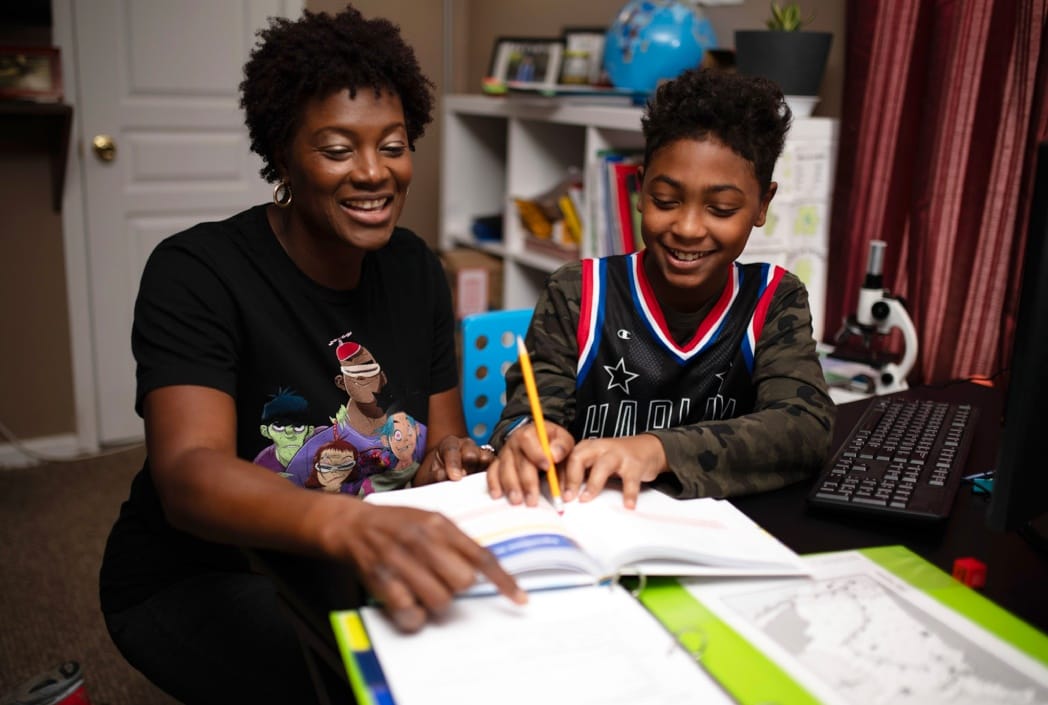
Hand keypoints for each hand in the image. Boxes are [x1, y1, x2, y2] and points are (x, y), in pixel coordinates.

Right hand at [343, 503, 526, 631]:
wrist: (352, 524)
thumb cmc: (396, 524)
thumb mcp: (429, 520)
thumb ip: (455, 541)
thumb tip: (484, 567)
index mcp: (439, 524)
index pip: (481, 556)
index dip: (503, 580)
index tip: (520, 600)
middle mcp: (423, 540)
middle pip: (463, 581)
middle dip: (457, 586)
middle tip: (441, 578)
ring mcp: (402, 560)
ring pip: (440, 599)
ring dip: (435, 600)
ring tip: (421, 586)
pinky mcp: (383, 581)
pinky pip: (412, 613)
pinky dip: (413, 614)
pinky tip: (407, 600)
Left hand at [417, 436, 496, 483]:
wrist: (442, 477)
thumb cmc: (435, 474)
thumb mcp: (427, 476)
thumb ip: (433, 476)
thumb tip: (443, 475)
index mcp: (449, 443)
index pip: (452, 451)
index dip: (453, 464)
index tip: (454, 477)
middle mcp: (466, 446)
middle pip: (471, 453)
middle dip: (468, 467)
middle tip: (464, 481)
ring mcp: (479, 453)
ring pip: (484, 459)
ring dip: (479, 473)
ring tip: (472, 484)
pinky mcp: (489, 464)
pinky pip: (493, 467)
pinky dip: (490, 475)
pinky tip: (483, 484)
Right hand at [486, 422, 574, 505]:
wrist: (540, 441)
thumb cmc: (552, 443)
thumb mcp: (563, 440)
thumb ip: (562, 447)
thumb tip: (555, 455)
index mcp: (530, 433)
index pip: (529, 440)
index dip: (537, 454)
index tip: (547, 467)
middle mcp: (514, 443)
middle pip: (517, 461)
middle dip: (526, 481)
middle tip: (532, 499)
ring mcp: (505, 454)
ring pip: (504, 469)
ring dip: (510, 486)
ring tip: (517, 501)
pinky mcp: (498, 464)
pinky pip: (492, 473)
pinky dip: (494, 484)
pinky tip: (498, 495)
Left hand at [564, 434, 665, 508]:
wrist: (647, 448)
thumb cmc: (616, 458)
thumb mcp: (595, 461)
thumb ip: (580, 474)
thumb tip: (563, 494)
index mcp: (587, 447)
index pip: (568, 460)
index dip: (561, 478)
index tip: (557, 496)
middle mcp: (600, 448)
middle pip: (580, 457)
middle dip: (572, 478)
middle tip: (568, 498)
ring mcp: (618, 455)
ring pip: (602, 466)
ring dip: (593, 484)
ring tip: (586, 500)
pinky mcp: (635, 464)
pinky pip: (630, 480)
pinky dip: (629, 493)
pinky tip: (628, 505)